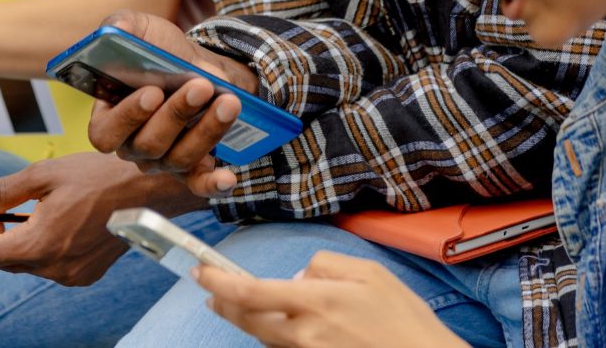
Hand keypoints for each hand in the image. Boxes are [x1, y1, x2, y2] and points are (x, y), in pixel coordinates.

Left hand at [0, 152, 202, 286]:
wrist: (149, 192)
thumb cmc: (99, 177)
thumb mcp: (44, 175)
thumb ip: (1, 192)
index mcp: (37, 245)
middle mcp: (52, 269)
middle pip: (0, 261)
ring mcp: (70, 275)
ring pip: (25, 262)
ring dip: (14, 238)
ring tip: (24, 206)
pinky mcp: (85, 274)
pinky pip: (48, 265)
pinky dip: (39, 245)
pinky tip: (52, 218)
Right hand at [85, 10, 255, 197]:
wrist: (196, 64)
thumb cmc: (160, 50)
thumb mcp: (140, 29)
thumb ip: (123, 24)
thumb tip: (115, 30)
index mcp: (109, 115)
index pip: (105, 132)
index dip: (127, 116)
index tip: (153, 93)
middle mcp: (133, 144)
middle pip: (148, 144)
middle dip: (177, 114)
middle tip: (202, 86)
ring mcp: (162, 159)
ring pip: (178, 158)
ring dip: (206, 131)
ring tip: (229, 102)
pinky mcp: (190, 168)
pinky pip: (198, 184)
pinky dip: (213, 183)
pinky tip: (228, 176)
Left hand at [195, 251, 466, 347]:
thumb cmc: (404, 319)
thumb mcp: (369, 273)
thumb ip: (326, 266)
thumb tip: (299, 276)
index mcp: (316, 303)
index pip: (251, 293)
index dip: (219, 283)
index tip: (201, 273)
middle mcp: (304, 335)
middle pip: (247, 321)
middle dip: (223, 304)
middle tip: (211, 292)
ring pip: (264, 338)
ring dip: (246, 321)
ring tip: (236, 305)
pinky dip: (274, 337)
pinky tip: (276, 326)